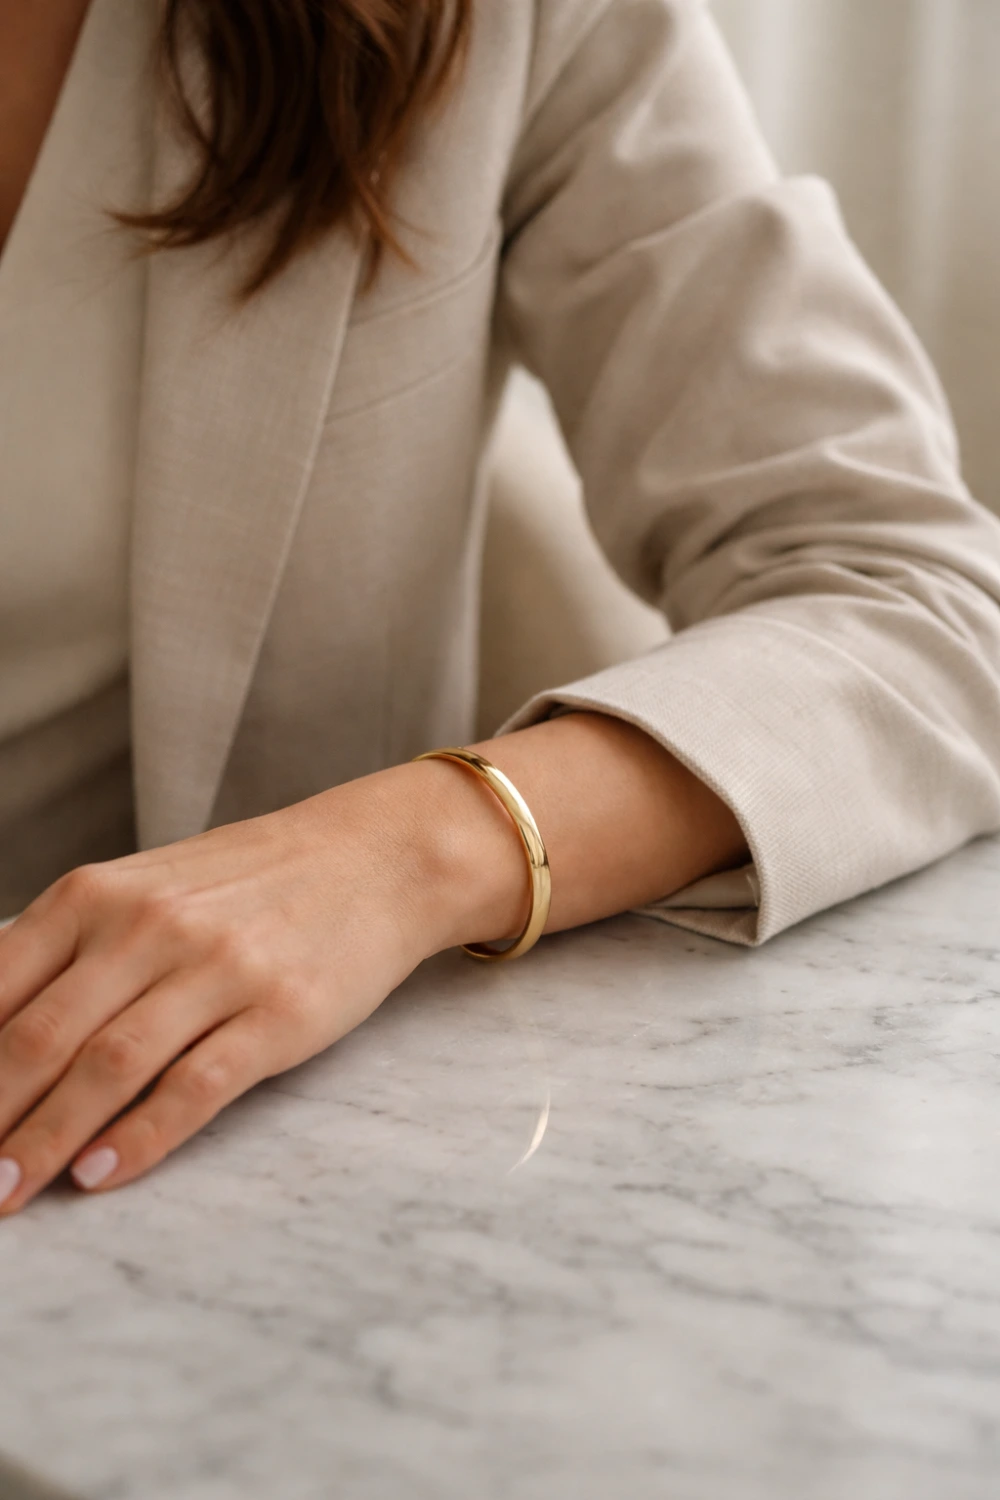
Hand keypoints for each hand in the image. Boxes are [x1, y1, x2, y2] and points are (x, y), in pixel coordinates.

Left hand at [0, 759, 516, 1214]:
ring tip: (8, 1193)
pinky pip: (196, 1084)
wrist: (374, 857)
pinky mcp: (279, 1013)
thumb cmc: (248, 883)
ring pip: (108, 1066)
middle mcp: (151, 926)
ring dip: (47, 1141)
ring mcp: (218, 969)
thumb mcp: (144, 890)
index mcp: (99, 894)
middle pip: (41, 1038)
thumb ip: (69, 953)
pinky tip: (101, 1174)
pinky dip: (141, 1135)